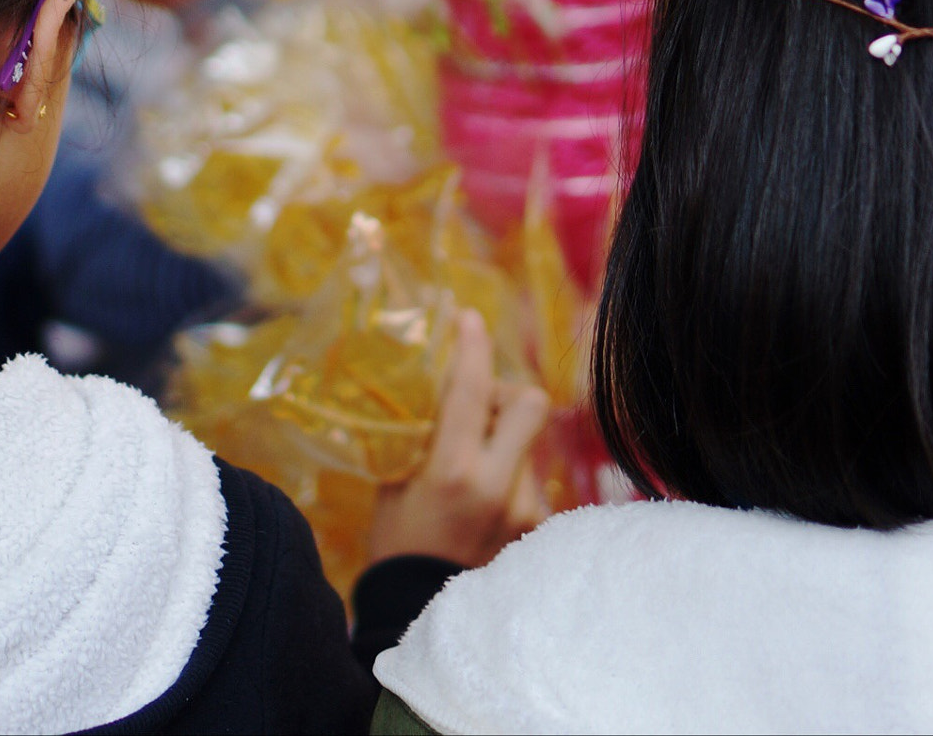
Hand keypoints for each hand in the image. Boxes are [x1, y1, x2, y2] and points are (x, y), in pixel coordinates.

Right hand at [368, 309, 551, 568]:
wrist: (419, 612)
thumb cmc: (395, 544)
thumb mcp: (394, 481)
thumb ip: (422, 435)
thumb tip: (436, 382)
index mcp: (452, 471)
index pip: (472, 388)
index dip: (471, 345)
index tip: (467, 320)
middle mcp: (498, 486)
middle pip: (529, 402)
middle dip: (506, 392)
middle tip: (479, 405)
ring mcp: (525, 509)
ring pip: (529, 442)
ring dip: (504, 441)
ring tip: (472, 469)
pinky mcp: (539, 528)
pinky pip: (531, 478)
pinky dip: (509, 475)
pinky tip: (484, 500)